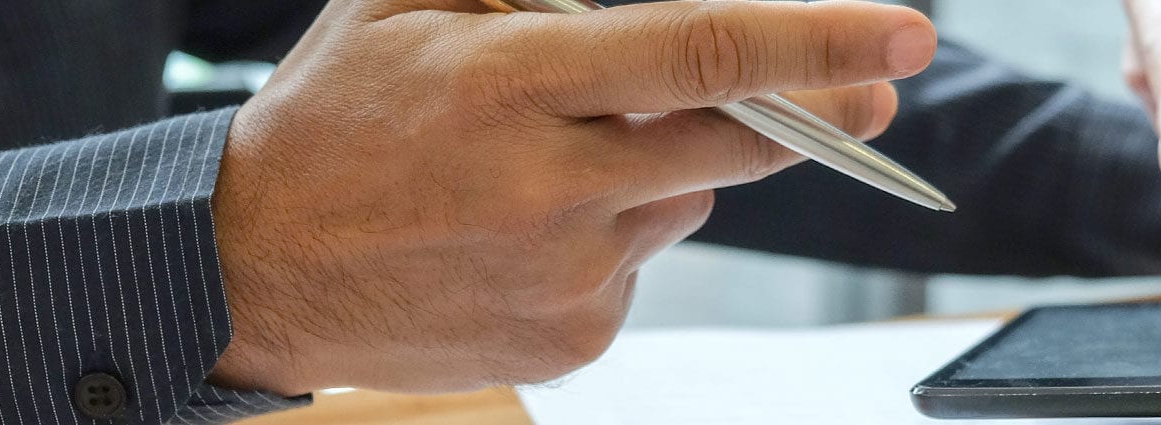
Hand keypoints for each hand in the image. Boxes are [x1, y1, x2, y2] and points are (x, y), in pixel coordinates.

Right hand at [203, 0, 935, 394]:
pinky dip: (619, 232)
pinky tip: (533, 226)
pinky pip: (642, 264)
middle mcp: (546, 188)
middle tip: (875, 89)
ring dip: (665, 165)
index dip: (815, 39)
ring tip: (556, 160)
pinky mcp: (573, 340)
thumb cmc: (337, 116)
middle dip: (821, 112)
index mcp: (508, 85)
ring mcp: (564, 277)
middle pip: (733, 142)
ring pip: (685, 199)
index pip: (698, 52)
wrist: (255, 272)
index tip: (905, 31)